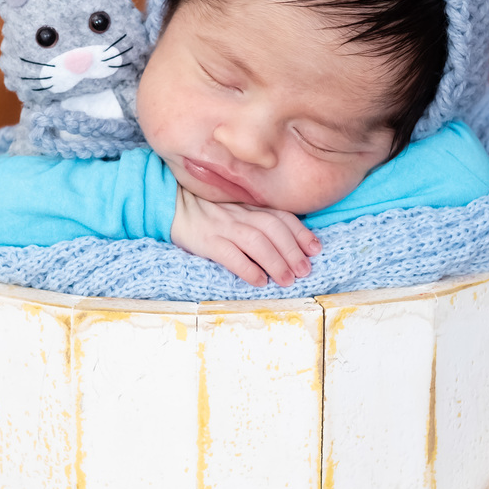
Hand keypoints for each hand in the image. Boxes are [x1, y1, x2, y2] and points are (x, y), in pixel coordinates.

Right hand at [171, 189, 321, 287]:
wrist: (173, 206)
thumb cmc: (209, 213)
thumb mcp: (237, 210)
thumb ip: (258, 220)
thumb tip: (287, 244)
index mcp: (249, 207)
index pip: (282, 217)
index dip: (301, 233)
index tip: (316, 249)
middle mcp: (240, 215)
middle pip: (273, 230)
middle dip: (293, 251)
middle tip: (305, 271)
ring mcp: (223, 227)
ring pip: (256, 242)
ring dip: (276, 262)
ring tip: (287, 280)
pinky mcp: (207, 241)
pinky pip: (230, 254)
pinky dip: (247, 268)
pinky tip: (259, 281)